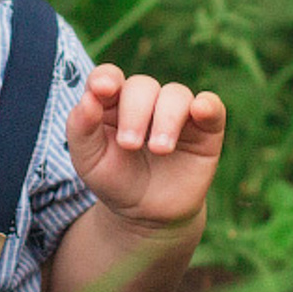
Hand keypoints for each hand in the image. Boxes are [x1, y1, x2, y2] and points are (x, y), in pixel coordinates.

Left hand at [66, 65, 225, 231]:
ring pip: (175, 94)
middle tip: (129, 145)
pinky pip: (211, 106)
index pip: (108, 77)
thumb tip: (88, 98)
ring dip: (166, 118)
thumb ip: (81, 129)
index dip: (106, 78)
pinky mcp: (205, 128)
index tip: (103, 90)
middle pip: (142, 85)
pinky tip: (200, 110)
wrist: (148, 214)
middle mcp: (145, 101)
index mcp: (112, 103)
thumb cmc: (114, 181)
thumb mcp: (88, 161)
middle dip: (135, 112)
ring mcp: (176, 112)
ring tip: (159, 150)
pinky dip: (207, 105)